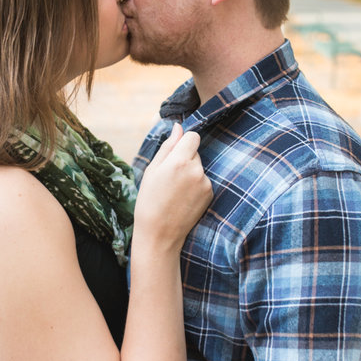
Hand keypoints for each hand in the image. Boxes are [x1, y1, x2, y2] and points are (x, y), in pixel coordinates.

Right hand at [134, 130, 209, 250]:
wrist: (160, 233)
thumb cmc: (149, 200)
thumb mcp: (152, 170)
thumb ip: (168, 147)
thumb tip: (179, 127)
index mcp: (179, 162)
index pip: (193, 136)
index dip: (184, 141)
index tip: (176, 151)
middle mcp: (196, 170)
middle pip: (195, 152)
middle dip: (184, 159)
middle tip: (169, 177)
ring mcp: (205, 183)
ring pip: (199, 167)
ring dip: (190, 172)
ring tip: (175, 190)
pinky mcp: (210, 193)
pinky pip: (203, 180)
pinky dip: (195, 185)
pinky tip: (183, 198)